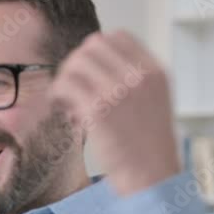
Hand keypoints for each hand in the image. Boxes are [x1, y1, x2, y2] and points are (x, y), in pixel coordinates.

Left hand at [49, 31, 181, 195]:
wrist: (150, 176)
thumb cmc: (147, 146)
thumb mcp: (153, 102)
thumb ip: (132, 80)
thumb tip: (93, 65)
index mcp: (155, 71)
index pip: (119, 37)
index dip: (98, 49)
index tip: (89, 69)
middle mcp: (138, 76)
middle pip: (94, 45)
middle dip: (77, 61)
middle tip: (71, 82)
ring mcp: (118, 90)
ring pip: (77, 62)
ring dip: (65, 76)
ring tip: (66, 97)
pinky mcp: (97, 109)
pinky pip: (66, 86)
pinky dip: (59, 94)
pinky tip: (64, 108)